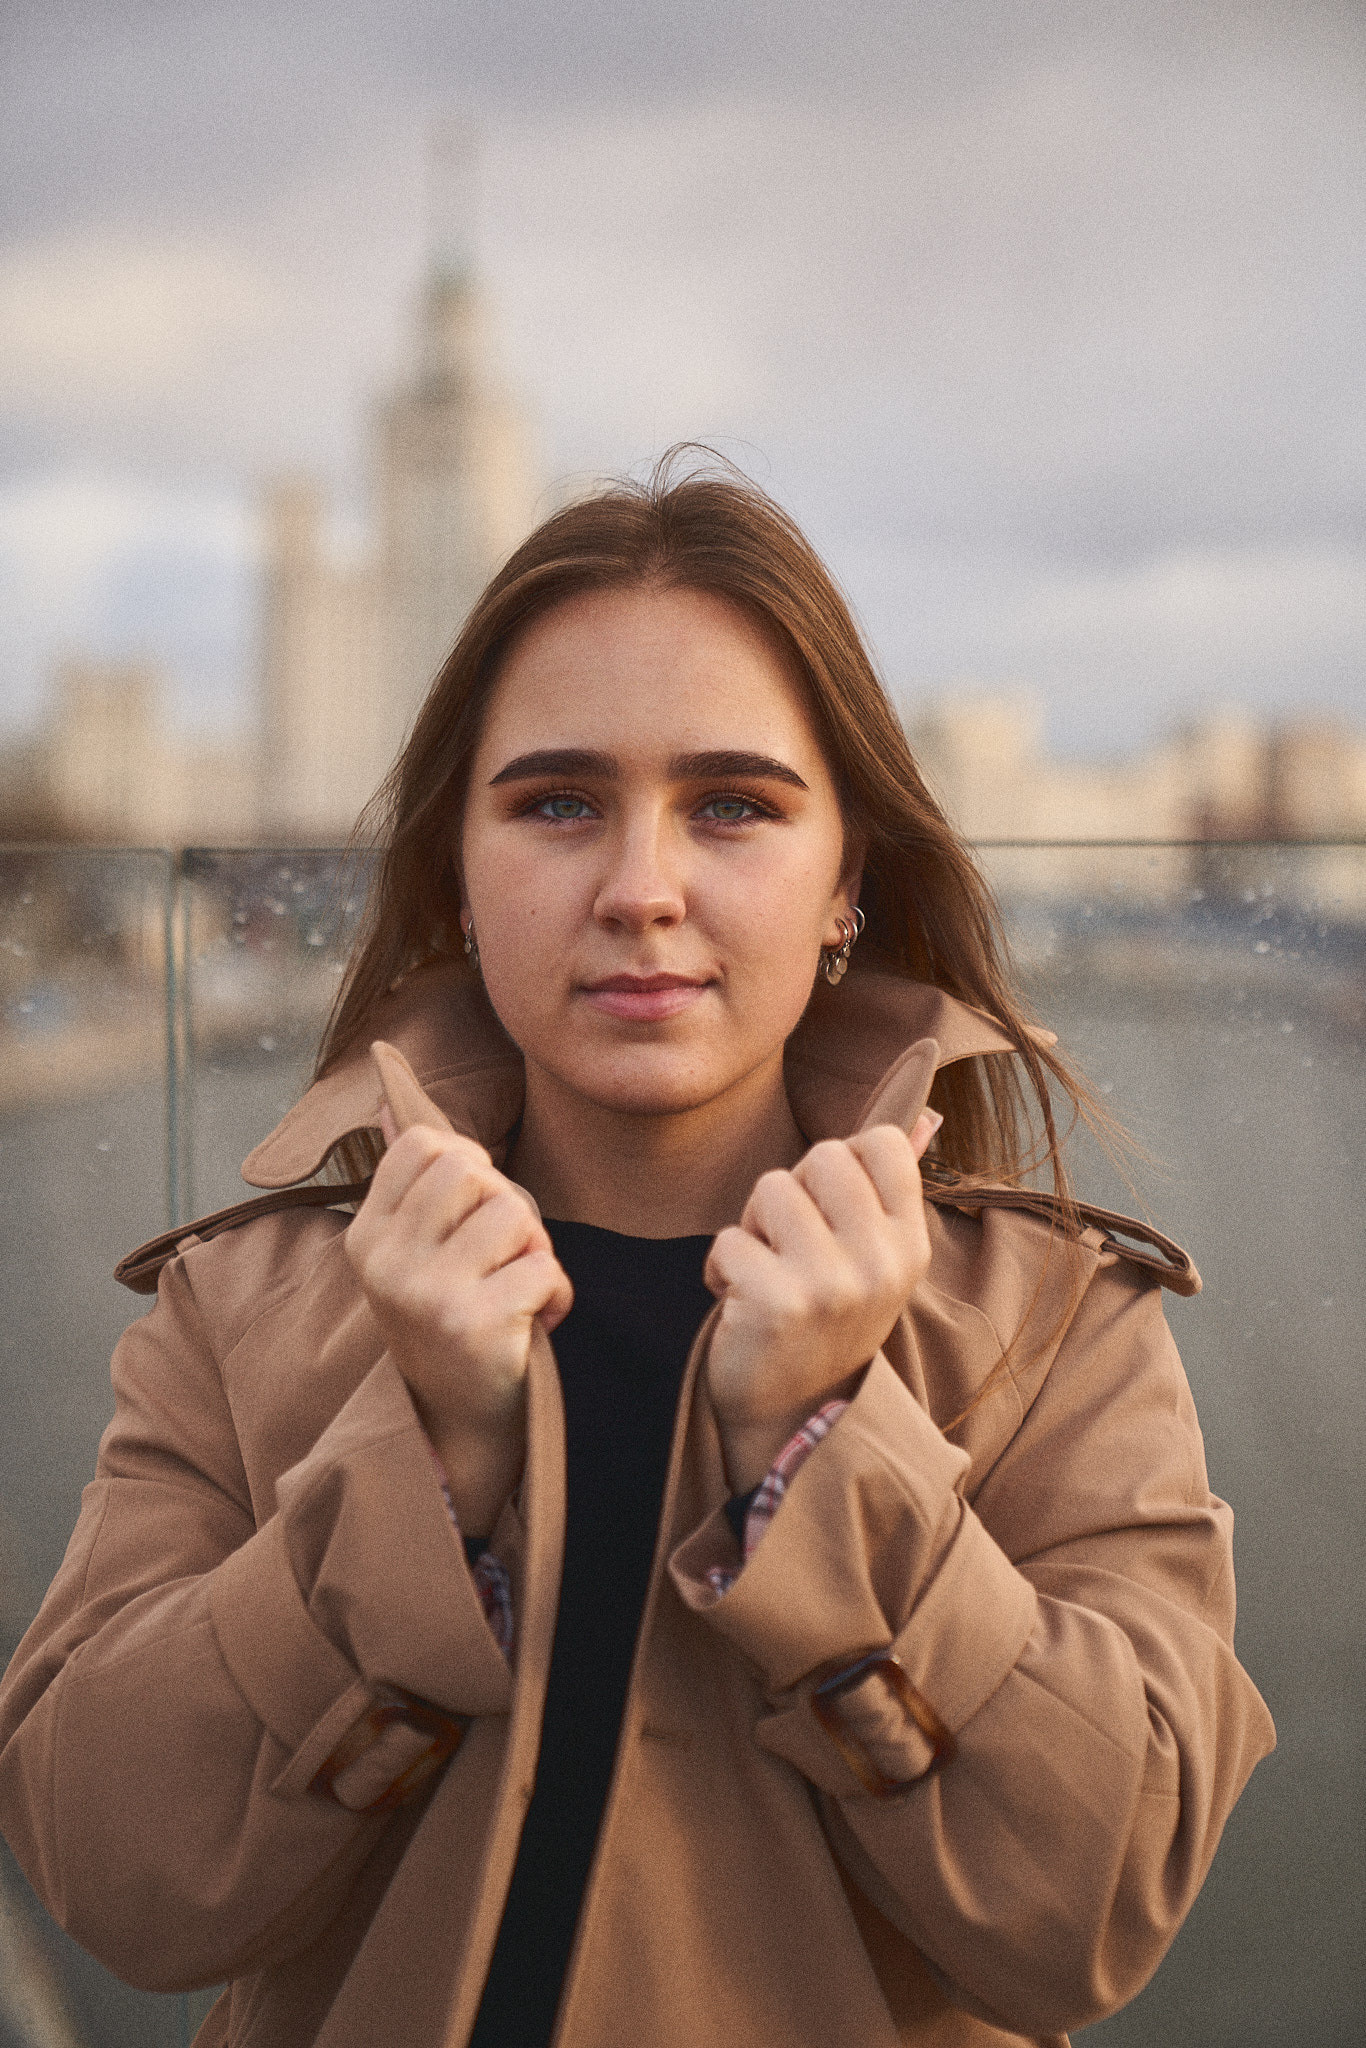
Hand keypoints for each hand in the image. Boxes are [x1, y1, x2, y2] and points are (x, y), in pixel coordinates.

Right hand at [345, 1112, 572, 1532]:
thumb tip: (391, 1100)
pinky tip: (533, 1323)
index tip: (471, 1217)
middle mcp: (385, 1263)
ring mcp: (426, 1294)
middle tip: (500, 1257)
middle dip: (507, 1207)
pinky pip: (545, 1268)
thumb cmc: (449, 1319)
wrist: (460, 1424)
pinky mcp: (473, 1325)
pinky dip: (557, 1296)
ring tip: (515, 1289)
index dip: (469, 1167)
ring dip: (536, 1252)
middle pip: (473, 1171)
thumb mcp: (415, 1250)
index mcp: (366, 1236)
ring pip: (515, 1214)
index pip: (425, 1144)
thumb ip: (409, 1178)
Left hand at [703, 1113, 938, 1492]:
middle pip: (824, 1154)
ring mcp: (832, 1284)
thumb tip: (924, 1115)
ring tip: (766, 1274)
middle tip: (792, 1247)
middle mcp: (881, 1261)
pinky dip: (722, 1269)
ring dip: (752, 1228)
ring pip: (771, 1188)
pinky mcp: (778, 1303)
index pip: (881, 1142)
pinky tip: (742, 1305)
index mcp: (910, 1243)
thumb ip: (891, 1186)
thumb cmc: (825, 1319)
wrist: (792, 1418)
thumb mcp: (875, 1258)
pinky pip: (728, 1240)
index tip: (830, 1209)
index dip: (840, 1162)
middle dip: (792, 1191)